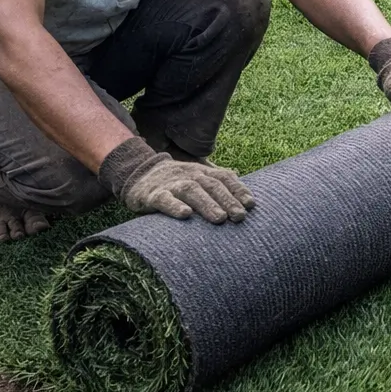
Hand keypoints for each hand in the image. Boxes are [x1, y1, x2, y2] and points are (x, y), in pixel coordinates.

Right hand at [98, 138, 253, 222]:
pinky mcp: (153, 195)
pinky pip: (164, 199)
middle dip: (227, 200)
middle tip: (240, 216)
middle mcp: (190, 176)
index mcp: (203, 172)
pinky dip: (174, 206)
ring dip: (207, 204)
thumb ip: (217, 178)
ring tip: (220, 219)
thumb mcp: (197, 176)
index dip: (238, 190)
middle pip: (211, 185)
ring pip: (191, 191)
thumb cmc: (176, 180)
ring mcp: (172, 184)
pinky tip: (185, 215)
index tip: (251, 205)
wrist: (139, 174)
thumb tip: (239, 176)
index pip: (224, 178)